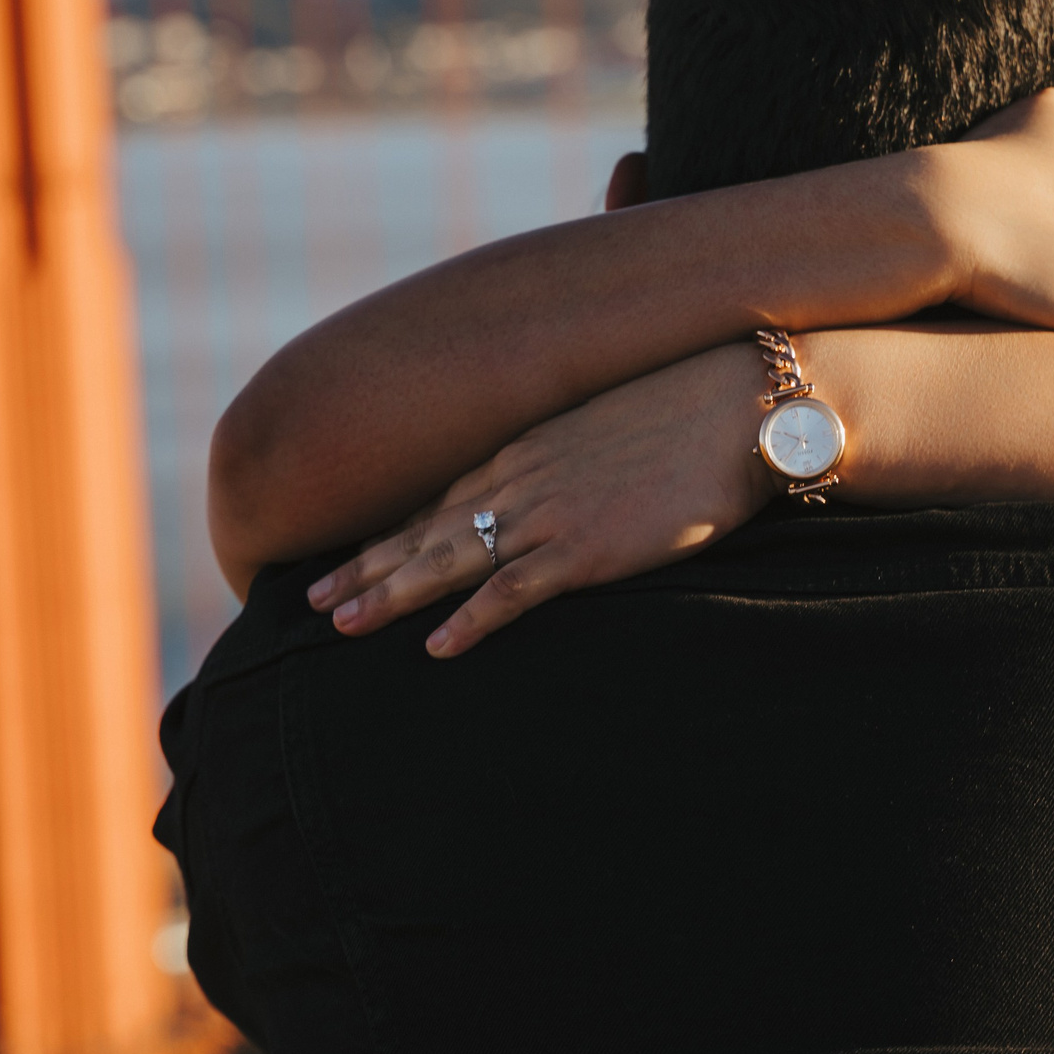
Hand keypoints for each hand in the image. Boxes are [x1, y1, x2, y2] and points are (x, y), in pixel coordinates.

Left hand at [306, 345, 771, 657]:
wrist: (741, 406)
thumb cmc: (689, 413)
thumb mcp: (610, 425)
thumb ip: (572, 454)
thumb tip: (565, 479)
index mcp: (527, 449)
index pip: (440, 497)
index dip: (390, 531)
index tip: (350, 555)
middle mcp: (523, 478)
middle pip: (426, 529)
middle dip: (366, 565)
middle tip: (312, 599)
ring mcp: (550, 512)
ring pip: (450, 559)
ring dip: (392, 593)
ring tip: (344, 625)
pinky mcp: (587, 547)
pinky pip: (514, 590)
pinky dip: (472, 619)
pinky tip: (437, 647)